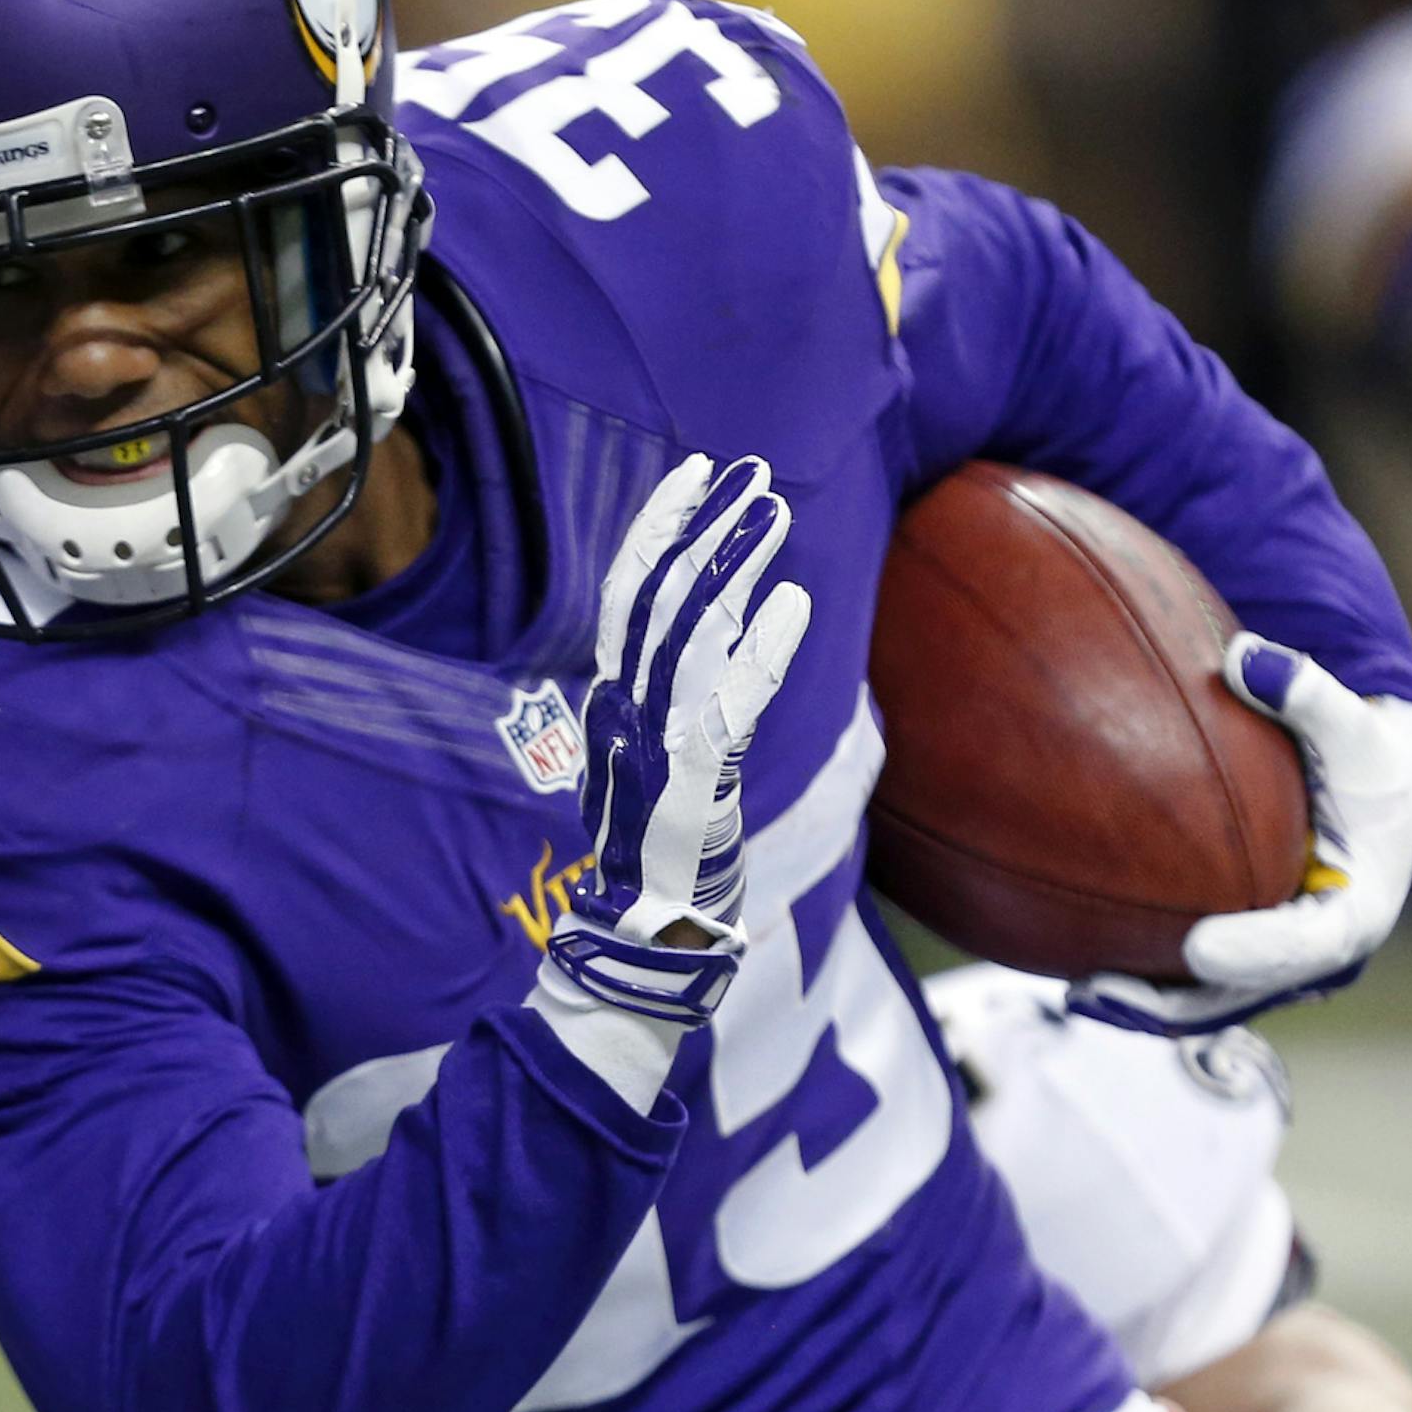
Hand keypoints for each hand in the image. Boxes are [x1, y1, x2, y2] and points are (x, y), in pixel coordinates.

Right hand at [545, 453, 809, 1027]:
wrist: (641, 941)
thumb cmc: (664, 854)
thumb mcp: (670, 757)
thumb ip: (689, 692)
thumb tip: (730, 621)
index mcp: (619, 702)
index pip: (630, 594)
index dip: (661, 527)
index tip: (697, 471)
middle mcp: (626, 712)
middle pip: (658, 597)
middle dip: (702, 526)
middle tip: (751, 470)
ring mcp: (653, 747)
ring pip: (688, 634)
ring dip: (730, 565)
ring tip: (774, 510)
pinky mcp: (691, 788)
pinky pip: (727, 707)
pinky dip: (759, 653)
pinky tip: (793, 604)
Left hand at [1073, 633, 1411, 1036]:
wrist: (1380, 788)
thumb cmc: (1367, 756)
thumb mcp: (1355, 724)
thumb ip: (1308, 693)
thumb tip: (1247, 656)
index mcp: (1357, 908)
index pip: (1309, 944)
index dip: (1255, 953)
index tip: (1197, 946)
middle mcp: (1317, 949)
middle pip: (1244, 993)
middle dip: (1174, 1001)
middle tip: (1105, 987)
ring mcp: (1280, 961)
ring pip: (1210, 1002)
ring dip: (1145, 1005)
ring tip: (1075, 991)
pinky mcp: (1248, 954)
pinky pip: (1191, 982)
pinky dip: (1143, 979)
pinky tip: (1075, 968)